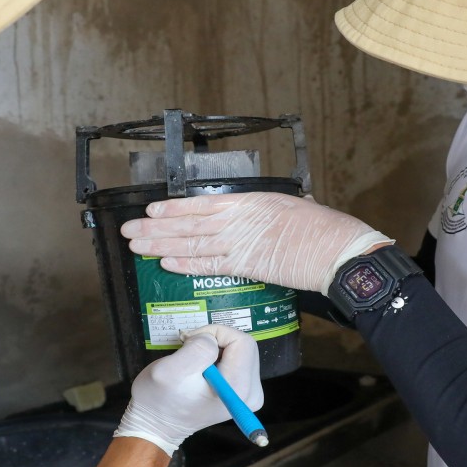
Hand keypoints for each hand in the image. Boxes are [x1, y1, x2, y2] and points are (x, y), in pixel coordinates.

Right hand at [114, 324, 263, 455]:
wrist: (158, 424)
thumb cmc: (160, 400)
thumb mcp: (171, 370)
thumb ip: (197, 349)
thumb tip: (211, 339)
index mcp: (237, 387)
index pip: (241, 341)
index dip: (214, 334)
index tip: (191, 343)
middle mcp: (250, 393)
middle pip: (243, 346)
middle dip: (215, 341)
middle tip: (190, 352)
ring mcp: (249, 394)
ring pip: (240, 351)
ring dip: (215, 350)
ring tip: (194, 363)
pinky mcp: (243, 393)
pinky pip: (237, 361)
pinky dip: (218, 358)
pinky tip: (202, 369)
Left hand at [120, 192, 391, 292]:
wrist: (338, 251)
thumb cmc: (321, 229)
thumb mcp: (289, 206)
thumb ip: (263, 213)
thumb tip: (252, 217)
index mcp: (249, 201)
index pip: (200, 204)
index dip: (172, 209)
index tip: (151, 211)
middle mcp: (239, 219)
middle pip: (188, 224)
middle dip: (155, 229)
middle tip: (129, 230)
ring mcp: (240, 242)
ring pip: (191, 244)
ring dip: (160, 246)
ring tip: (137, 246)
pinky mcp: (246, 265)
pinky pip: (208, 265)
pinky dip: (185, 264)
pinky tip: (165, 263)